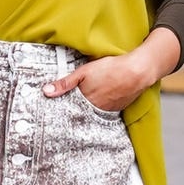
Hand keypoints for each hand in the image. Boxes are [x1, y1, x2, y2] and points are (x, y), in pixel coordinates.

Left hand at [42, 29, 182, 111]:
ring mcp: (108, 110)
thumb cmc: (110, 69)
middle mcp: (96, 110)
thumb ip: (65, 83)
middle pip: (81, 114)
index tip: (55, 114)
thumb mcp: (83, 72)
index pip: (70, 111)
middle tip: (65, 116)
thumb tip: (46, 92)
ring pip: (93, 113)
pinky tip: (99, 102)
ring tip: (82, 108)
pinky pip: (105, 111)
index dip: (63, 111)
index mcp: (86, 102)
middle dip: (74, 113)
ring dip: (88, 111)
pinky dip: (100, 108)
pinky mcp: (118, 108)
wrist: (138, 71)